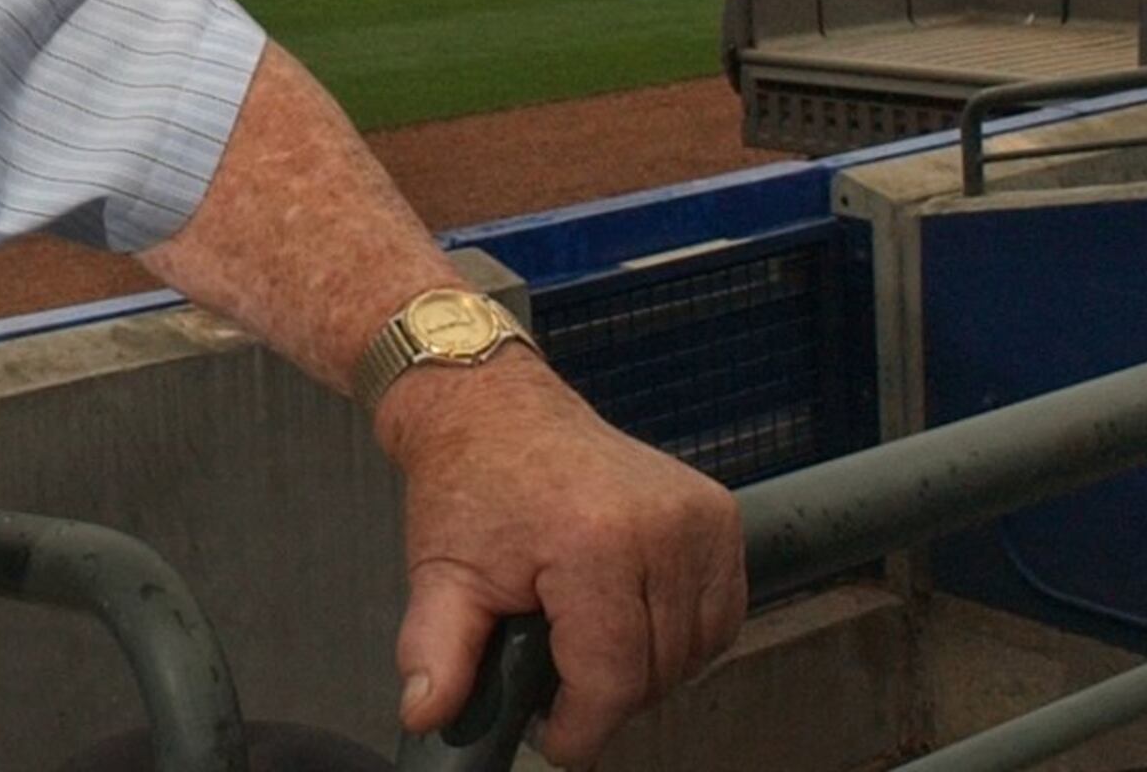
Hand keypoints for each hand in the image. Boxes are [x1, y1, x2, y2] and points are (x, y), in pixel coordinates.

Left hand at [376, 352, 744, 767]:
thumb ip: (435, 653)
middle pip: (655, 673)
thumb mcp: (441, 575)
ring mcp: (699, 519)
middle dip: (603, 694)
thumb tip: (426, 711)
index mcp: (595, 542)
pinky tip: (629, 617)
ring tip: (585, 639)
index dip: (579, 727)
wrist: (497, 410)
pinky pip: (719, 617)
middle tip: (554, 673)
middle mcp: (661, 526)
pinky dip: (680, 635)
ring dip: (644, 668)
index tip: (553, 736)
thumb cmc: (474, 482)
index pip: (612, 679)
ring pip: (693, 654)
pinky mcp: (719, 516)